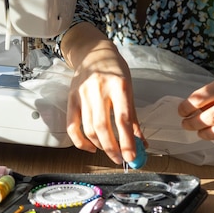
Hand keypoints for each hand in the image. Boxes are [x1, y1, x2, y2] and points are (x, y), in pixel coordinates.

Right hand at [61, 23, 145, 164]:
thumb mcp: (129, 90)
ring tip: (110, 151)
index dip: (127, 141)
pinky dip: (80, 142)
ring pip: (89, 129)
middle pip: (103, 127)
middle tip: (120, 160)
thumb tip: (142, 143)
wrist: (93, 53)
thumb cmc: (115, 71)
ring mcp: (82, 94)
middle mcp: (98, 90)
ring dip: (100, 146)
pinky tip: (91, 147)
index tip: (132, 157)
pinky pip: (72, 126)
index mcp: (118, 86)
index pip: (123, 119)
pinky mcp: (71, 99)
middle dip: (112, 148)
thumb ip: (133, 118)